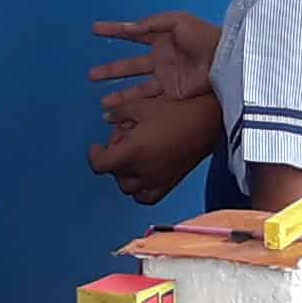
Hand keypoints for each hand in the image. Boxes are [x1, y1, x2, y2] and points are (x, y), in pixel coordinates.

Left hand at [86, 83, 217, 203]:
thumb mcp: (142, 105)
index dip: (94, 155)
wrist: (207, 122)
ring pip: (127, 187)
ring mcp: (155, 180)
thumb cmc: (177, 112)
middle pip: (114, 174)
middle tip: (119, 142)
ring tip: (131, 158)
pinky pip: (146, 197)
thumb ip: (120, 112)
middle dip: (112, 158)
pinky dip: (140, 190)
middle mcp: (141, 171)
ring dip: (123, 174)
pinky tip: (143, 175)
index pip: (99, 164)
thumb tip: (109, 116)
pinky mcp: (169, 184)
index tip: (96, 146)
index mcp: (131, 153)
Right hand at [87, 13, 220, 98]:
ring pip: (136, 88)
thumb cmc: (204, 37)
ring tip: (103, 102)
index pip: (133, 34)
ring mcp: (166, 78)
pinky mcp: (172, 94)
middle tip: (91, 76)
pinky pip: (149, 100)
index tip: (94, 29)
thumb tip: (130, 27)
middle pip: (130, 66)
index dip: (114, 30)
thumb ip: (153, 23)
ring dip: (119, 94)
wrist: (224, 60)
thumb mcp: (178, 21)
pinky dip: (134, 106)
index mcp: (162, 38)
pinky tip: (121, 111)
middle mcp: (161, 60)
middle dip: (111, 70)